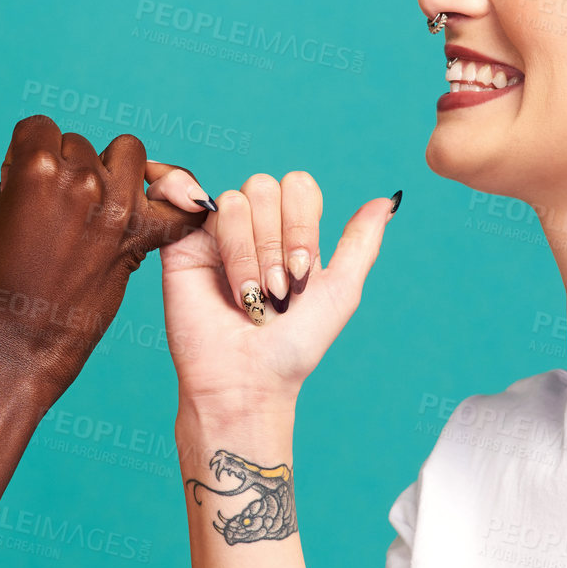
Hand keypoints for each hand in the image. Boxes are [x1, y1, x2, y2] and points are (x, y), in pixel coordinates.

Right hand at [0, 115, 210, 402]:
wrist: (16, 347)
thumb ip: (10, 176)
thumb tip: (36, 165)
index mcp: (36, 169)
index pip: (38, 127)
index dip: (24, 151)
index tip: (19, 181)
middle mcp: (82, 181)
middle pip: (79, 142)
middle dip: (62, 165)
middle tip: (48, 208)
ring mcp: (117, 209)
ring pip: (127, 152)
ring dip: (110, 168)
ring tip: (92, 201)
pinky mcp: (140, 238)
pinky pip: (180, 205)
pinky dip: (178, 200)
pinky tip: (164, 203)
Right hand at [161, 172, 396, 412]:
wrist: (246, 380)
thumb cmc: (293, 346)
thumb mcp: (340, 293)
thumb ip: (361, 244)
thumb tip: (386, 200)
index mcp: (290, 232)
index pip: (298, 187)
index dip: (300, 225)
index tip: (299, 273)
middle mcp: (253, 227)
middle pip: (265, 188)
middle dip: (273, 242)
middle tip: (274, 290)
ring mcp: (215, 233)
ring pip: (233, 201)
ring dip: (243, 253)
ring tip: (245, 295)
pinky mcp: (179, 243)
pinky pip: (181, 191)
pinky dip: (182, 188)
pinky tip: (197, 212)